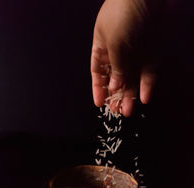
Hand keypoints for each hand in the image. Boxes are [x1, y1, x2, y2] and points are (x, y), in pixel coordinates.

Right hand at [91, 0, 163, 116]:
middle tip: (117, 111)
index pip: (97, 72)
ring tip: (128, 111)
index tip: (99, 104)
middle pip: (115, 79)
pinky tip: (144, 98)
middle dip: (115, 96)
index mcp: (102, 47)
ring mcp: (136, 53)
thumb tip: (114, 86)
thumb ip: (115, 67)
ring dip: (130, 95)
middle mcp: (118, 52)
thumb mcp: (114, 43)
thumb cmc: (123, 14)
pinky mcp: (152, 52)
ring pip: (131, 79)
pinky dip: (146, 85)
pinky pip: (148, 73)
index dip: (98, 88)